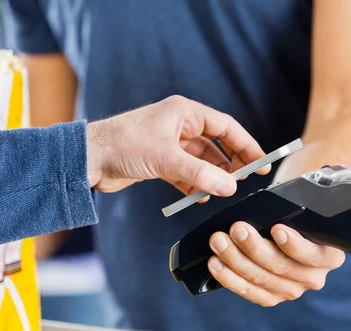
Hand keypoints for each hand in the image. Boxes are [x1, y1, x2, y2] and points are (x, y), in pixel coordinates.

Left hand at [86, 95, 270, 194]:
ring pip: (201, 161)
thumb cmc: (122, 145)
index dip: (245, 144)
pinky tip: (198, 197)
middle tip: (246, 180)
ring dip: (210, 177)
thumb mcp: (165, 159)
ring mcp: (169, 144)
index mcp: (184, 113)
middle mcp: (178, 125)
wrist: (88, 159)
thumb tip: (229, 187)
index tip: (261, 162)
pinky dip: (193, 185)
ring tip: (221, 192)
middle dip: (230, 163)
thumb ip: (199, 174)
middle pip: (215, 144)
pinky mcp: (159, 161)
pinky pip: (185, 173)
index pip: (225, 127)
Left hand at [204, 114, 350, 305]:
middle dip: (255, 249)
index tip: (278, 228)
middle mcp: (313, 276)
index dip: (295, 246)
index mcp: (332, 253)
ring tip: (218, 241)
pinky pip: (249, 291)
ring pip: (262, 281)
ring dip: (237, 262)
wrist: (295, 212)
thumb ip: (341, 182)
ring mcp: (289, 287)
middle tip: (236, 228)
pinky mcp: (268, 291)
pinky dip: (230, 279)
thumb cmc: (307, 197)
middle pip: (281, 270)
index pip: (313, 256)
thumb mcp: (325, 187)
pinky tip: (216, 264)